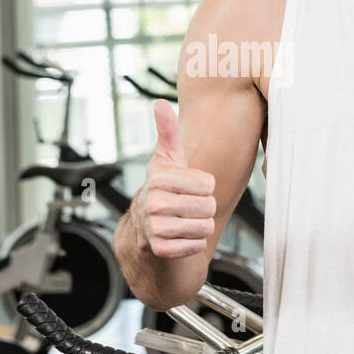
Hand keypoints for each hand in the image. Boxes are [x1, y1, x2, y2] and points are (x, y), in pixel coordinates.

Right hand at [133, 99, 216, 259]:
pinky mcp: (160, 250)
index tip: (192, 186)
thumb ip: (167, 132)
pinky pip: (196, 246)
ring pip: (205, 227)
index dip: (206, 186)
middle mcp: (152, 203)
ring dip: (202, 226)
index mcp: (158, 178)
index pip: (207, 184)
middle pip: (208, 206)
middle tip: (189, 206)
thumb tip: (160, 103)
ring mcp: (154, 228)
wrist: (145, 229)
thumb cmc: (164, 189)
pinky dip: (194, 243)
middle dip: (205, 208)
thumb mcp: (167, 159)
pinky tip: (182, 236)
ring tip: (186, 221)